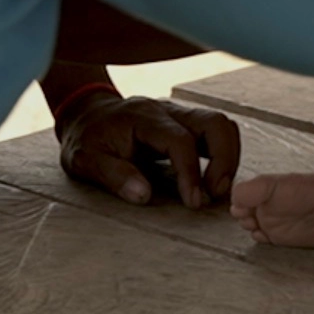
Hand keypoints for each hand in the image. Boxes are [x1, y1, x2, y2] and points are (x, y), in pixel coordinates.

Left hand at [56, 91, 241, 207]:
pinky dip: (224, 155)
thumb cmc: (87, 138)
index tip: (194, 202)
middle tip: (216, 194)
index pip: (180, 140)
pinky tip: (214, 180)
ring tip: (218, 189)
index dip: (191, 172)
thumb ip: (113, 175)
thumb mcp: (85, 159)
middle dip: (224, 160)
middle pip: (215, 123)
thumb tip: (144, 195)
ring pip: (222, 125)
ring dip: (229, 158)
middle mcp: (168, 110)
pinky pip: (217, 133)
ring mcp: (181, 114)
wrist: (87, 113)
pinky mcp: (187, 123)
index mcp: (143, 118)